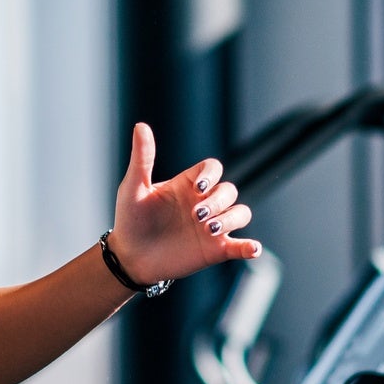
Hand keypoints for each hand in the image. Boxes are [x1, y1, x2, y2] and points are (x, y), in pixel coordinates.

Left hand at [107, 122, 259, 285]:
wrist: (130, 257)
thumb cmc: (131, 219)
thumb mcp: (134, 187)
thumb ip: (142, 158)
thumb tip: (140, 126)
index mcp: (188, 185)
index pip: (213, 168)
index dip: (212, 174)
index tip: (199, 188)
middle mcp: (204, 203)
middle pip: (229, 190)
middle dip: (218, 200)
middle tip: (197, 215)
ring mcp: (212, 226)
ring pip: (241, 213)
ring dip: (232, 219)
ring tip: (210, 229)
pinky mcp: (216, 249)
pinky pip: (241, 246)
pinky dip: (251, 247)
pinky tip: (252, 249)